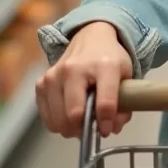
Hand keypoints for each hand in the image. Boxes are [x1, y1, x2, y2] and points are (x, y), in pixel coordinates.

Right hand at [36, 22, 132, 138]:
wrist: (90, 37)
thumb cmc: (110, 59)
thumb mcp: (127, 76)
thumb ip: (125, 104)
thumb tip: (111, 129)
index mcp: (104, 66)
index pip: (105, 102)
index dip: (106, 122)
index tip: (106, 130)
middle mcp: (74, 69)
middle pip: (74, 114)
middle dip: (84, 129)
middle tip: (91, 127)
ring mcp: (54, 76)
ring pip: (58, 120)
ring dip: (70, 128)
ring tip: (80, 119)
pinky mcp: (41, 83)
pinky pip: (46, 117)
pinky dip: (57, 122)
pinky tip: (67, 112)